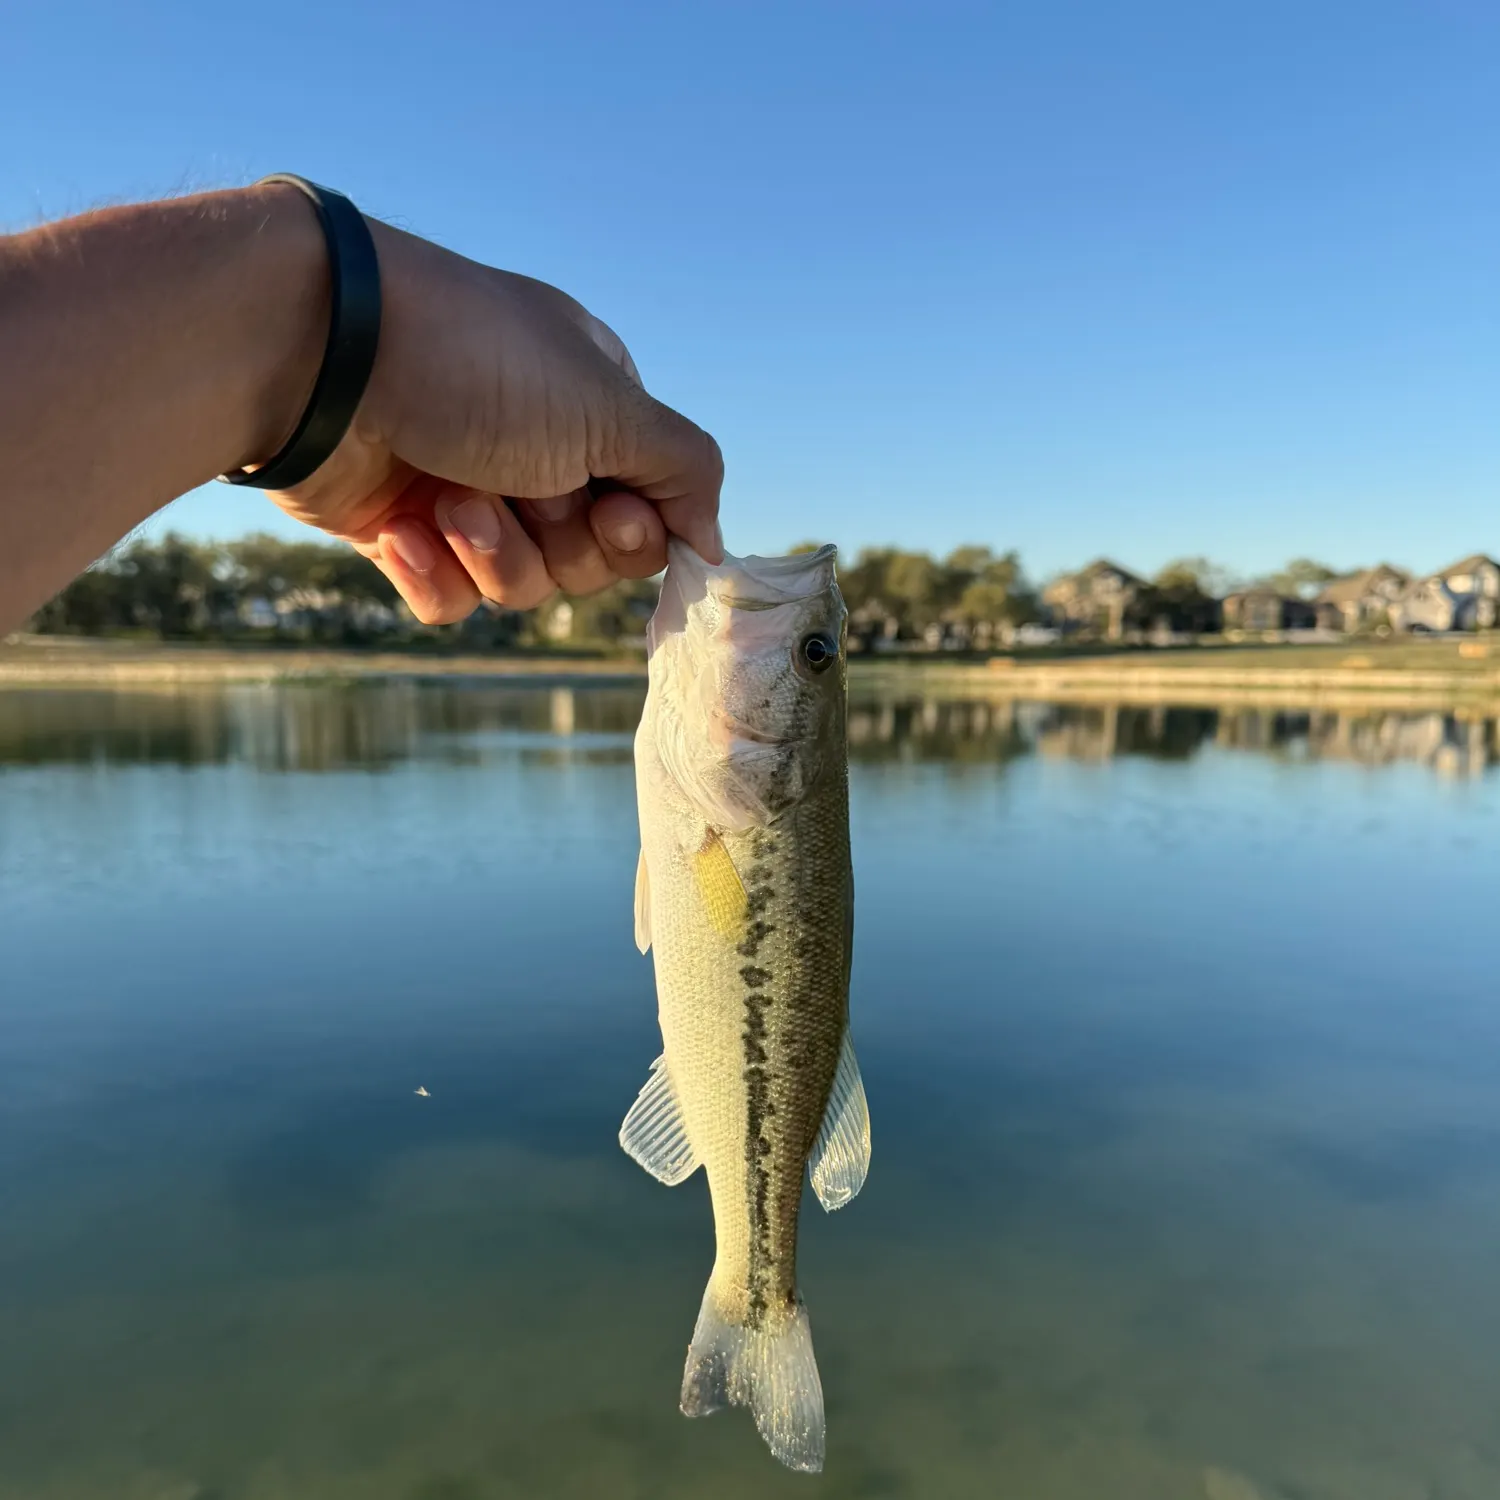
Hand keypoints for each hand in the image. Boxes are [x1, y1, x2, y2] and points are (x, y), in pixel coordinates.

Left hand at [262, 205, 723, 622]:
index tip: (613, 511)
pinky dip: (429, 572)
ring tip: (447, 498)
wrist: (318, 355)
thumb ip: (685, 473)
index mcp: (593, 410)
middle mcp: (536, 451)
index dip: (635, 532)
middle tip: (524, 490)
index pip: (650, 512)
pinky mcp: (403, 531)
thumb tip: (714, 543)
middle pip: (588, 561)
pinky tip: (398, 526)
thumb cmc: (474, 363)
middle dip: (556, 539)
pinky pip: (449, 600)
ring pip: (519, 586)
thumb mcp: (609, 406)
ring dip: (490, 551)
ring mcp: (467, 491)